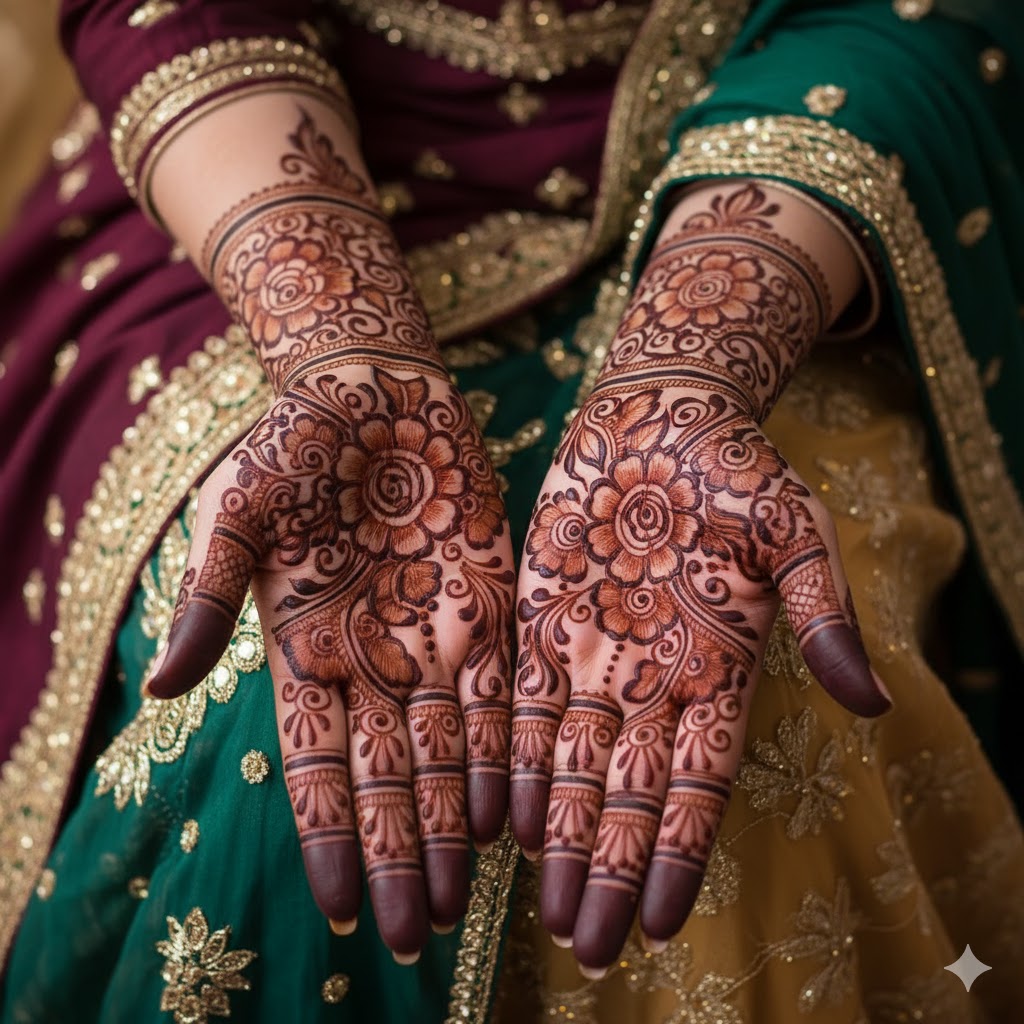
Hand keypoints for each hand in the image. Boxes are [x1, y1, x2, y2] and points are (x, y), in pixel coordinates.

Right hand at [145, 363, 514, 956]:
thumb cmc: (293, 441)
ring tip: (466, 897)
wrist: (371, 387)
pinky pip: (499, 690)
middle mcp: (374, 657)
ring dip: (451, 822)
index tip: (345, 909)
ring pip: (447, 749)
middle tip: (418, 933)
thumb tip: (157, 686)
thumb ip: (209, 597)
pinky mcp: (489, 601)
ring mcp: (434, 634)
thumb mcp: (240, 513)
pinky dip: (502, 750)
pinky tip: (509, 809)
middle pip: (389, 776)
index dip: (329, 837)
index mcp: (307, 648)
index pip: (319, 765)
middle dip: (399, 854)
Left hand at [509, 382, 889, 971]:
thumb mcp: (795, 531)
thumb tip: (875, 702)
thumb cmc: (737, 468)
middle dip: (608, 868)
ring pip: (571, 766)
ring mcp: (592, 655)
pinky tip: (503, 822)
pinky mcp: (540, 623)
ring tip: (546, 912)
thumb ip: (823, 614)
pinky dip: (512, 765)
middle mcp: (650, 679)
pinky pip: (524, 708)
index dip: (680, 853)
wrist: (658, 416)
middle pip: (628, 793)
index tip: (658, 922)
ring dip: (560, 837)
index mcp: (716, 670)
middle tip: (586, 948)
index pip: (698, 783)